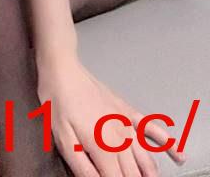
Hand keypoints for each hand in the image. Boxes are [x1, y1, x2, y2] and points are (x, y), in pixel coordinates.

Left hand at [37, 57, 186, 175]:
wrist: (63, 70)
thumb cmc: (59, 104)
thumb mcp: (64, 141)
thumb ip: (83, 168)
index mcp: (104, 149)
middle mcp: (121, 139)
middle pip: (134, 173)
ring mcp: (127, 124)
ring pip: (146, 158)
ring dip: (150, 174)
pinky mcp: (127, 111)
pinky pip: (151, 128)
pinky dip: (167, 143)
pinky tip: (177, 154)